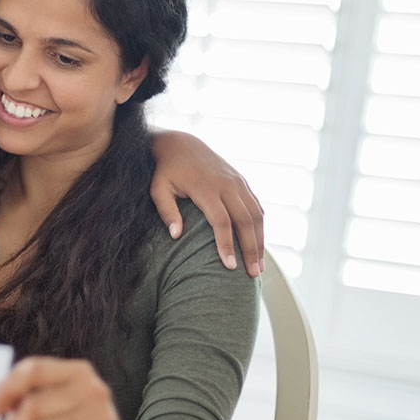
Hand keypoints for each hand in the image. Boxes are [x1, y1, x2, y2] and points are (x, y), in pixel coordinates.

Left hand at [150, 130, 264, 276]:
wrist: (182, 144)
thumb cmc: (167, 171)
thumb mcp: (159, 189)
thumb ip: (167, 211)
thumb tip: (175, 236)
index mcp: (206, 187)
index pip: (221, 221)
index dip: (226, 245)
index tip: (229, 267)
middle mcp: (227, 184)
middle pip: (245, 221)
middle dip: (251, 249)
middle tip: (253, 275)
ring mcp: (238, 181)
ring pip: (256, 215)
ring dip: (260, 241)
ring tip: (259, 267)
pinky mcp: (242, 181)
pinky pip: (257, 206)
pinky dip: (261, 227)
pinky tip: (259, 245)